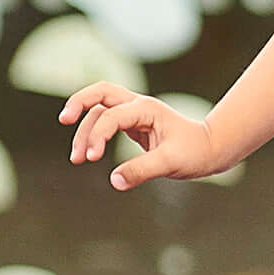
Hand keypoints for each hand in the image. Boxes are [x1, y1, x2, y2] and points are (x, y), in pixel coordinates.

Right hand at [59, 82, 227, 190]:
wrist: (210, 149)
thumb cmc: (195, 153)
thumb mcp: (170, 163)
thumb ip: (142, 170)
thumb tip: (114, 181)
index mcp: (146, 109)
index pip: (112, 115)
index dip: (98, 135)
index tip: (92, 158)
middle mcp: (138, 106)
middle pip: (100, 92)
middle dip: (79, 103)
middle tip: (63, 120)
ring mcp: (134, 114)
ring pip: (99, 111)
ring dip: (84, 131)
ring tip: (77, 159)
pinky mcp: (132, 125)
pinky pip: (105, 123)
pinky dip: (93, 135)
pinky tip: (87, 153)